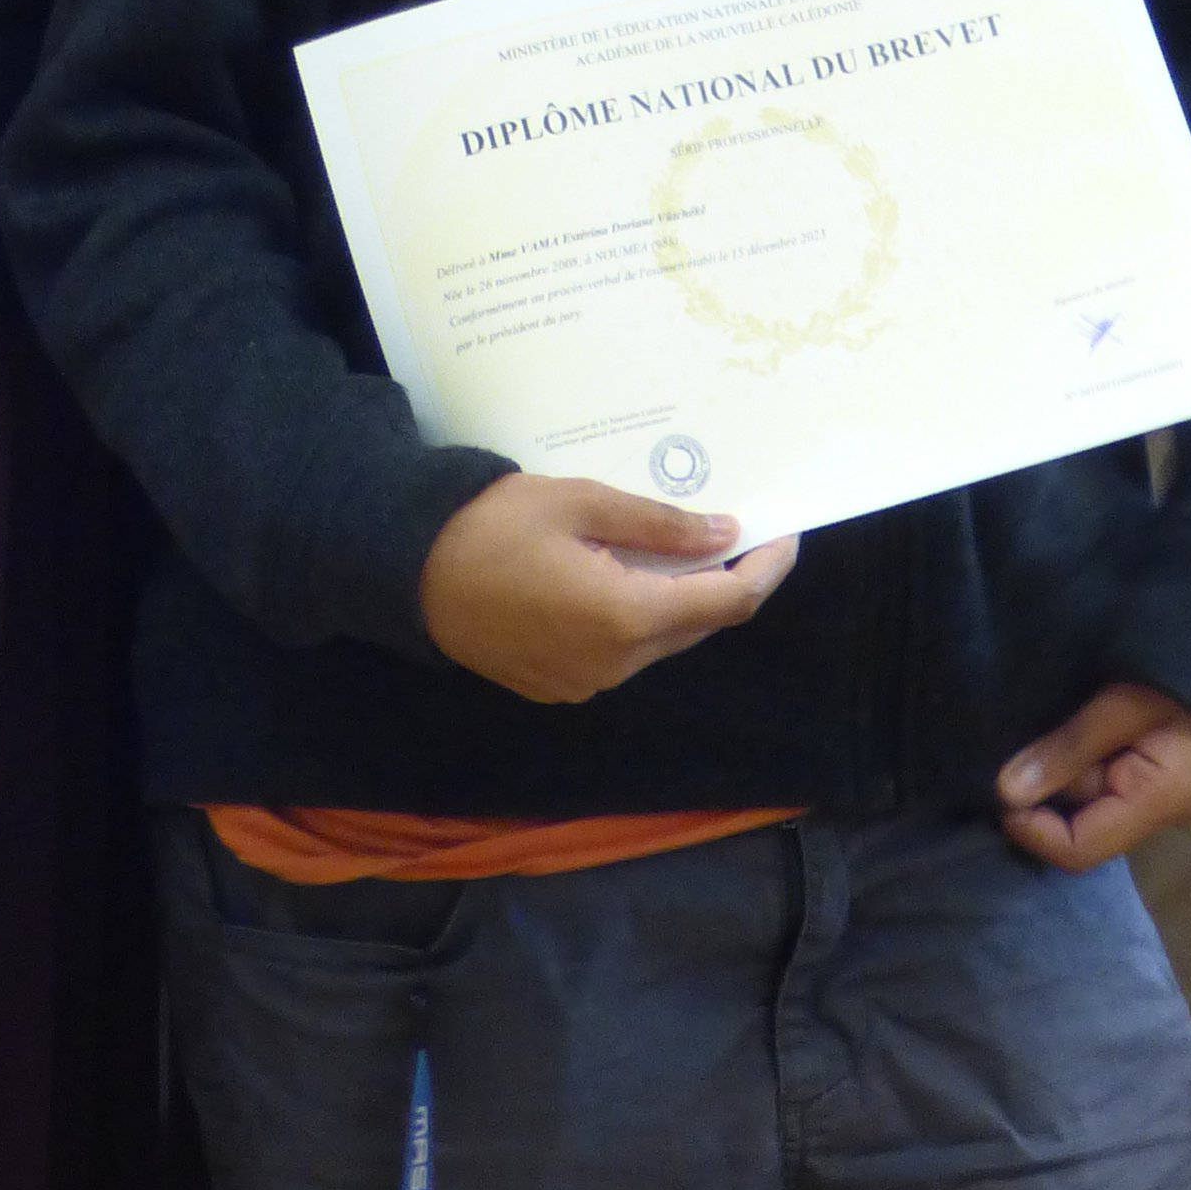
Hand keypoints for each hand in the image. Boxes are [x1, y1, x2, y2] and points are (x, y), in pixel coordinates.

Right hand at [417, 473, 799, 705]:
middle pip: (697, 625)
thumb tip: (725, 535)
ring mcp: (585, 683)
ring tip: (672, 544)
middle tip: (730, 527)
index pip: (728, 604)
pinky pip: (622, 653)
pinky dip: (639, 616)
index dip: (766, 569)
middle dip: (723, 580)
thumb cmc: (492, 524)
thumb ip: (660, 526)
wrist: (406, 571)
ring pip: (660, 641)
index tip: (784, 534)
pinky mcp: (559, 687)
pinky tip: (623, 574)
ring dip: (678, 598)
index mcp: (625, 618)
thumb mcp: (582, 502)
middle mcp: (614, 665)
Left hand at [996, 683, 1190, 870]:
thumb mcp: (1118, 706)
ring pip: (1091, 805)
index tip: (1000, 796)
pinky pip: (1105, 789)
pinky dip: (1081, 768)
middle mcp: (1165, 816)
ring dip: (1065, 774)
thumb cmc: (1179, 675)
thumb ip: (1065, 750)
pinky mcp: (1157, 784)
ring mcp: (1163, 802)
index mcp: (1162, 801)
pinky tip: (1072, 739)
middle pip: (1085, 825)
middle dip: (1050, 790)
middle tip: (1028, 744)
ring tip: (1056, 729)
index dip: (1034, 830)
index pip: (1082, 848)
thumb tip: (1006, 793)